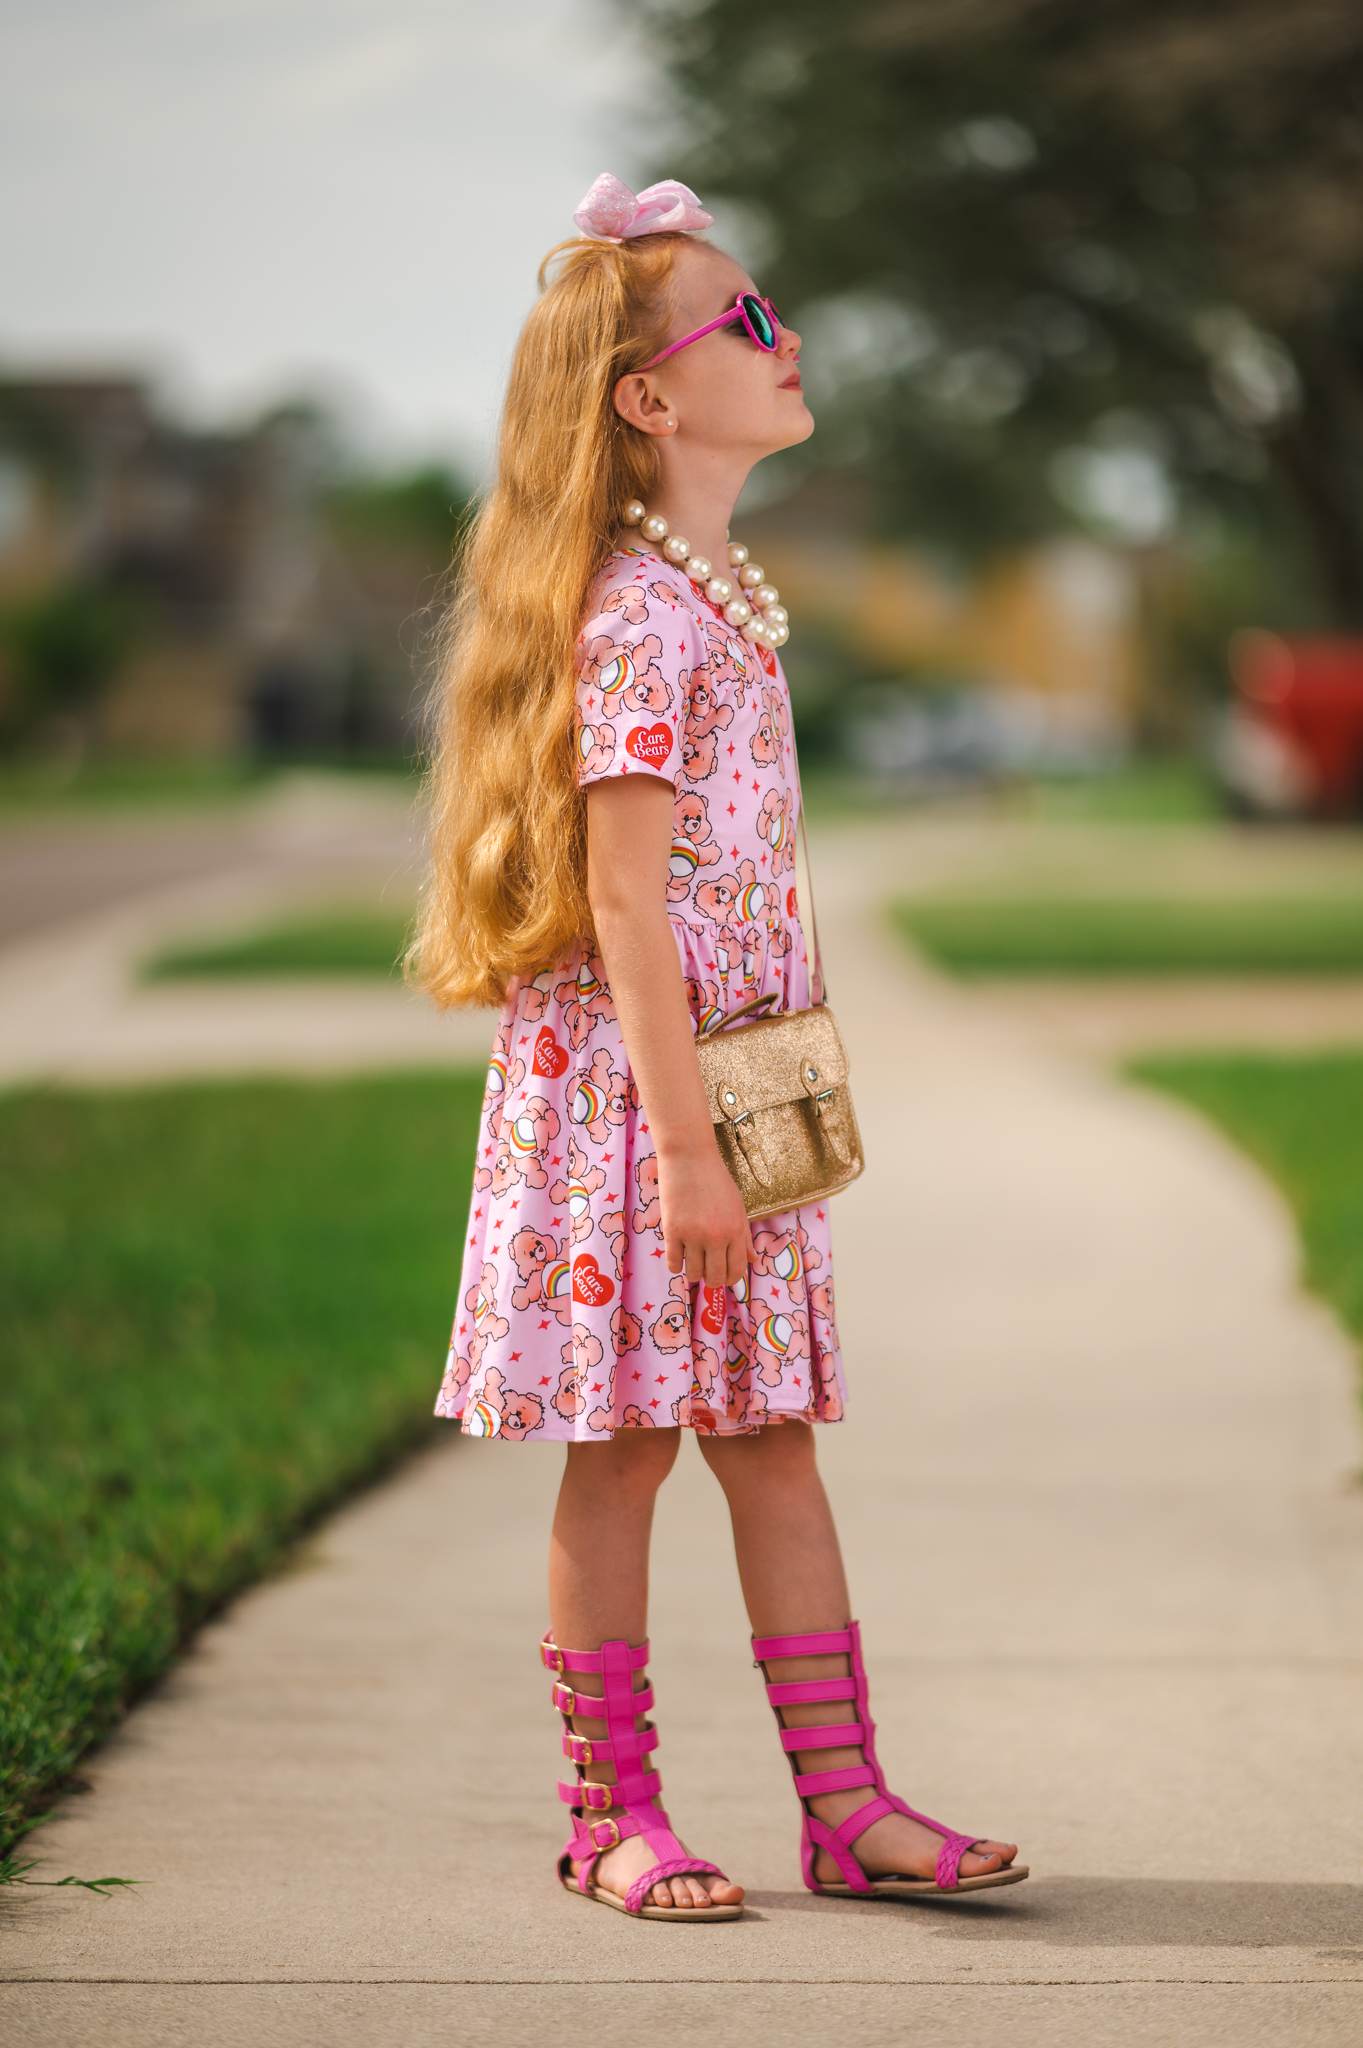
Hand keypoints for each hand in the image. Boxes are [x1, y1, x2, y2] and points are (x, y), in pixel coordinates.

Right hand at [657, 1137, 754, 1289]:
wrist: (689, 1157)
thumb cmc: (716, 1180)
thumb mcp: (737, 1207)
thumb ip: (744, 1236)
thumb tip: (753, 1260)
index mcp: (736, 1230)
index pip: (737, 1270)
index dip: (731, 1280)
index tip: (725, 1278)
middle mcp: (716, 1236)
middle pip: (715, 1277)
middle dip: (712, 1280)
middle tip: (707, 1273)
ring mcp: (693, 1234)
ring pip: (693, 1273)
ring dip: (693, 1273)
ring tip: (692, 1262)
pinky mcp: (672, 1230)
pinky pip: (673, 1262)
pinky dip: (675, 1265)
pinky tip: (678, 1256)